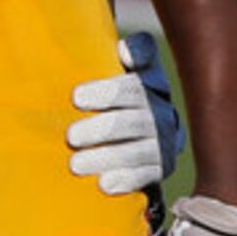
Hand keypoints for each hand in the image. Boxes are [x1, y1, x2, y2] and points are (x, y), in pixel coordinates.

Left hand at [67, 30, 183, 195]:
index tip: (76, 98)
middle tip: (71, 137)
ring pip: (141, 149)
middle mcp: (162, 110)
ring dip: (108, 157)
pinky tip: (104, 184)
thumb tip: (126, 51)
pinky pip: (147, 175)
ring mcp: (165, 141)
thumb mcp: (110, 70)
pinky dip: (126, 179)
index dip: (111, 89)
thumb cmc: (109, 96)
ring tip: (76, 164)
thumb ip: (121, 57)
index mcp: (150, 81)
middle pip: (137, 118)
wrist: (129, 135)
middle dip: (103, 128)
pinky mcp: (162, 167)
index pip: (137, 80)